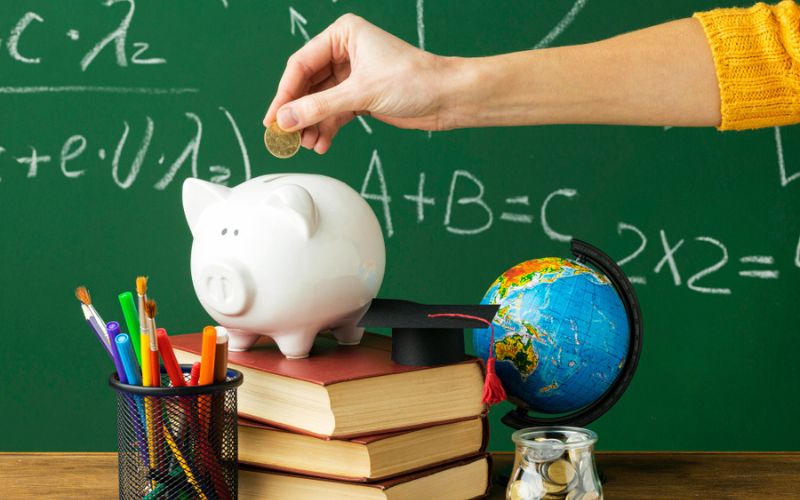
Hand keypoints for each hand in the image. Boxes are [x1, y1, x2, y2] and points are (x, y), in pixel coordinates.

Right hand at [263, 14, 449, 153]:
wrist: (447, 98)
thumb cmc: (414, 80)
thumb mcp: (360, 94)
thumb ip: (319, 107)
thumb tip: (286, 119)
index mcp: (343, 35)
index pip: (301, 64)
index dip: (285, 93)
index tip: (273, 118)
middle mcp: (345, 52)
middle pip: (308, 85)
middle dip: (298, 113)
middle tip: (285, 136)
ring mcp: (353, 75)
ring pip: (320, 102)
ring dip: (312, 125)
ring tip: (306, 144)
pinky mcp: (361, 96)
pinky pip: (334, 113)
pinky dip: (327, 129)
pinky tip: (321, 144)